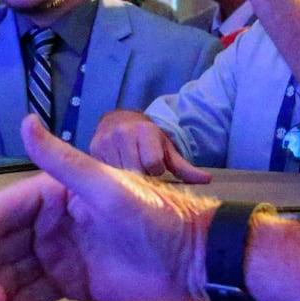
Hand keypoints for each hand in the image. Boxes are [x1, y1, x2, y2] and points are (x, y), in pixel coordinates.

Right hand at [0, 115, 216, 300]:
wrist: (197, 259)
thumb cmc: (155, 216)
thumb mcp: (107, 187)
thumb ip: (64, 160)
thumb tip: (26, 121)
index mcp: (53, 193)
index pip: (2, 213)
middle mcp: (49, 223)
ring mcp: (58, 254)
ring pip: (12, 273)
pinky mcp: (70, 282)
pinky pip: (33, 294)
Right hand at [89, 110, 210, 182]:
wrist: (118, 120)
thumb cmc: (147, 138)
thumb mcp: (166, 149)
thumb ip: (184, 167)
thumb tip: (207, 180)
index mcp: (145, 131)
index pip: (152, 165)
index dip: (156, 173)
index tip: (155, 171)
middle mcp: (123, 133)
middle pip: (135, 171)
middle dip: (140, 178)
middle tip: (143, 176)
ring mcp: (105, 141)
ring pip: (117, 174)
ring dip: (125, 179)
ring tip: (130, 174)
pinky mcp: (92, 148)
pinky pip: (103, 172)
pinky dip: (111, 177)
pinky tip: (116, 174)